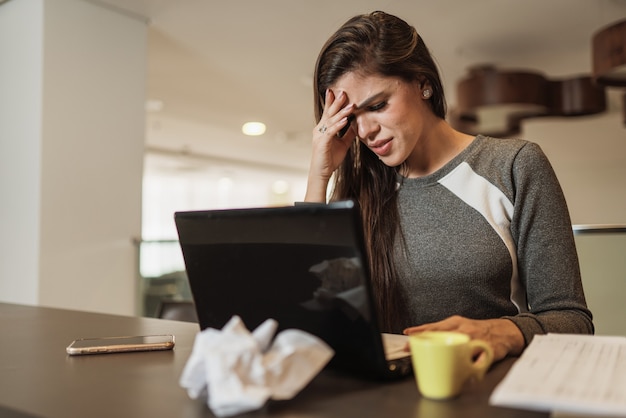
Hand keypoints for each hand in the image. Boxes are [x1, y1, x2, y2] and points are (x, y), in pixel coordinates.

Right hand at [304, 89, 354, 201]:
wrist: (322, 173)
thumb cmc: (330, 159)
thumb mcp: (343, 144)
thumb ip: (348, 134)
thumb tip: (357, 125)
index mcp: (324, 129)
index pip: (328, 113)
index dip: (332, 102)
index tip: (338, 92)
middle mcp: (320, 130)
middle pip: (329, 113)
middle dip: (336, 102)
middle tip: (344, 92)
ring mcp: (320, 136)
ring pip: (331, 121)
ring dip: (341, 113)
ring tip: (350, 106)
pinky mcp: (322, 143)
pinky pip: (331, 132)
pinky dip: (338, 125)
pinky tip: (345, 121)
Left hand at [403, 315, 524, 361]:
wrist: (504, 332)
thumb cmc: (478, 330)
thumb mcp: (460, 325)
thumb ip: (443, 330)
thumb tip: (422, 339)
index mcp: (456, 322)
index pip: (434, 326)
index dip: (419, 331)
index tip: (407, 336)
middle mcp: (463, 328)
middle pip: (440, 335)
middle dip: (424, 342)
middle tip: (410, 349)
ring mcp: (474, 339)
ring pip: (457, 346)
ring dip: (444, 356)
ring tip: (433, 362)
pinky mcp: (485, 349)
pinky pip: (474, 358)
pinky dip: (467, 364)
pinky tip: (461, 370)